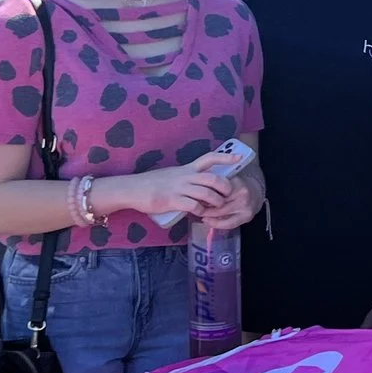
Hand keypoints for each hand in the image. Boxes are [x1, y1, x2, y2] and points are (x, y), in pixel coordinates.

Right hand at [106, 163, 235, 222]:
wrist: (131, 189)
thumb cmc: (151, 183)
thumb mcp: (171, 175)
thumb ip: (185, 178)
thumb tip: (198, 184)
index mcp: (186, 168)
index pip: (209, 158)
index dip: (226, 158)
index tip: (240, 158)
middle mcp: (185, 176)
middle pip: (213, 178)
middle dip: (226, 187)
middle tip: (228, 195)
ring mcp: (179, 188)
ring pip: (207, 193)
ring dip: (216, 202)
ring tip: (217, 208)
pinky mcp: (172, 200)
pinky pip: (193, 206)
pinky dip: (202, 211)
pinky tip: (201, 214)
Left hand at [195, 155, 263, 230]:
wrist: (255, 192)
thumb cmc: (236, 185)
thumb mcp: (226, 178)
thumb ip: (213, 183)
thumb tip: (196, 192)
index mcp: (236, 182)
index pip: (215, 189)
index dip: (203, 194)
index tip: (195, 196)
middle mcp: (243, 194)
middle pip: (217, 202)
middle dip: (204, 205)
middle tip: (195, 206)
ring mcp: (246, 206)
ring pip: (221, 213)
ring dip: (208, 215)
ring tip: (201, 213)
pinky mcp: (247, 216)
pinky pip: (228, 224)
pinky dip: (216, 224)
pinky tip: (208, 221)